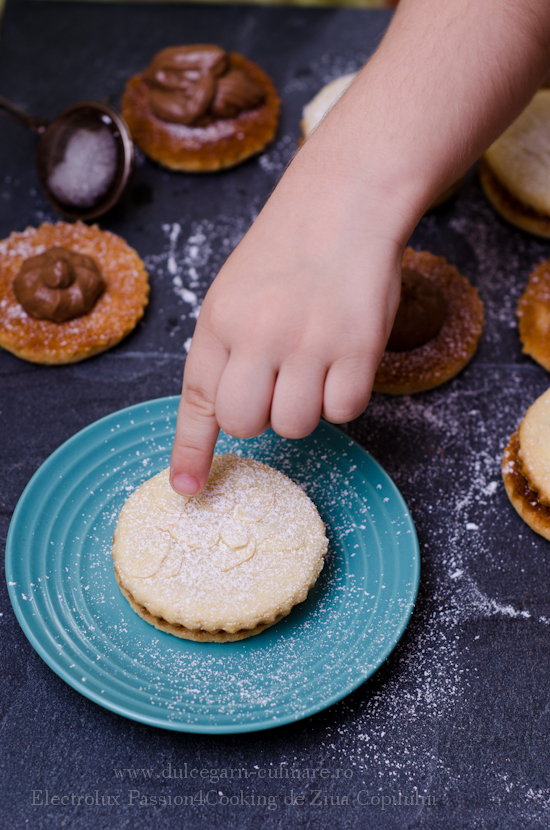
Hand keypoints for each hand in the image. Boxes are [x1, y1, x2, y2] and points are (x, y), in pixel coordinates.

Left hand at [170, 128, 407, 494]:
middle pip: (247, 423)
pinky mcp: (358, 347)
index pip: (199, 400)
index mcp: (220, 321)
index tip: (188, 488)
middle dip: (262, 415)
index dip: (191, 450)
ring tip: (316, 363)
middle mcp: (259, 334)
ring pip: (296, 424)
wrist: (345, 203)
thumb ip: (226, 348)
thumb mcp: (235, 292)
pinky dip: (345, 396)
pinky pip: (345, 411)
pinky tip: (345, 360)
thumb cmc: (287, 254)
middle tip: (279, 382)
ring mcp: (309, 341)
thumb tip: (229, 413)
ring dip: (306, 406)